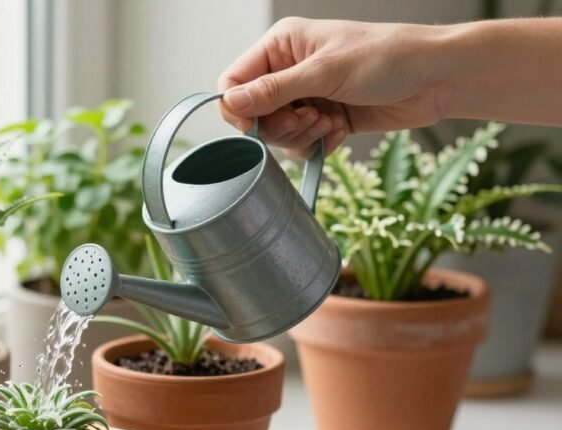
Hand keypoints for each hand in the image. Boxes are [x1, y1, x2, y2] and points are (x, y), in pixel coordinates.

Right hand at [217, 18, 446, 158]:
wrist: (437, 78)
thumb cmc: (387, 57)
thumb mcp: (325, 72)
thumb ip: (274, 90)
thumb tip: (231, 103)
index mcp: (282, 46)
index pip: (234, 81)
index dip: (239, 108)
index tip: (255, 126)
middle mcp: (289, 71)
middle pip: (254, 114)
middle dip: (279, 125)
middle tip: (308, 120)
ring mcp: (307, 97)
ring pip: (278, 134)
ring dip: (302, 136)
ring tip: (330, 122)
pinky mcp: (324, 119)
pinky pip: (302, 145)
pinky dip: (319, 143)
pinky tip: (341, 130)